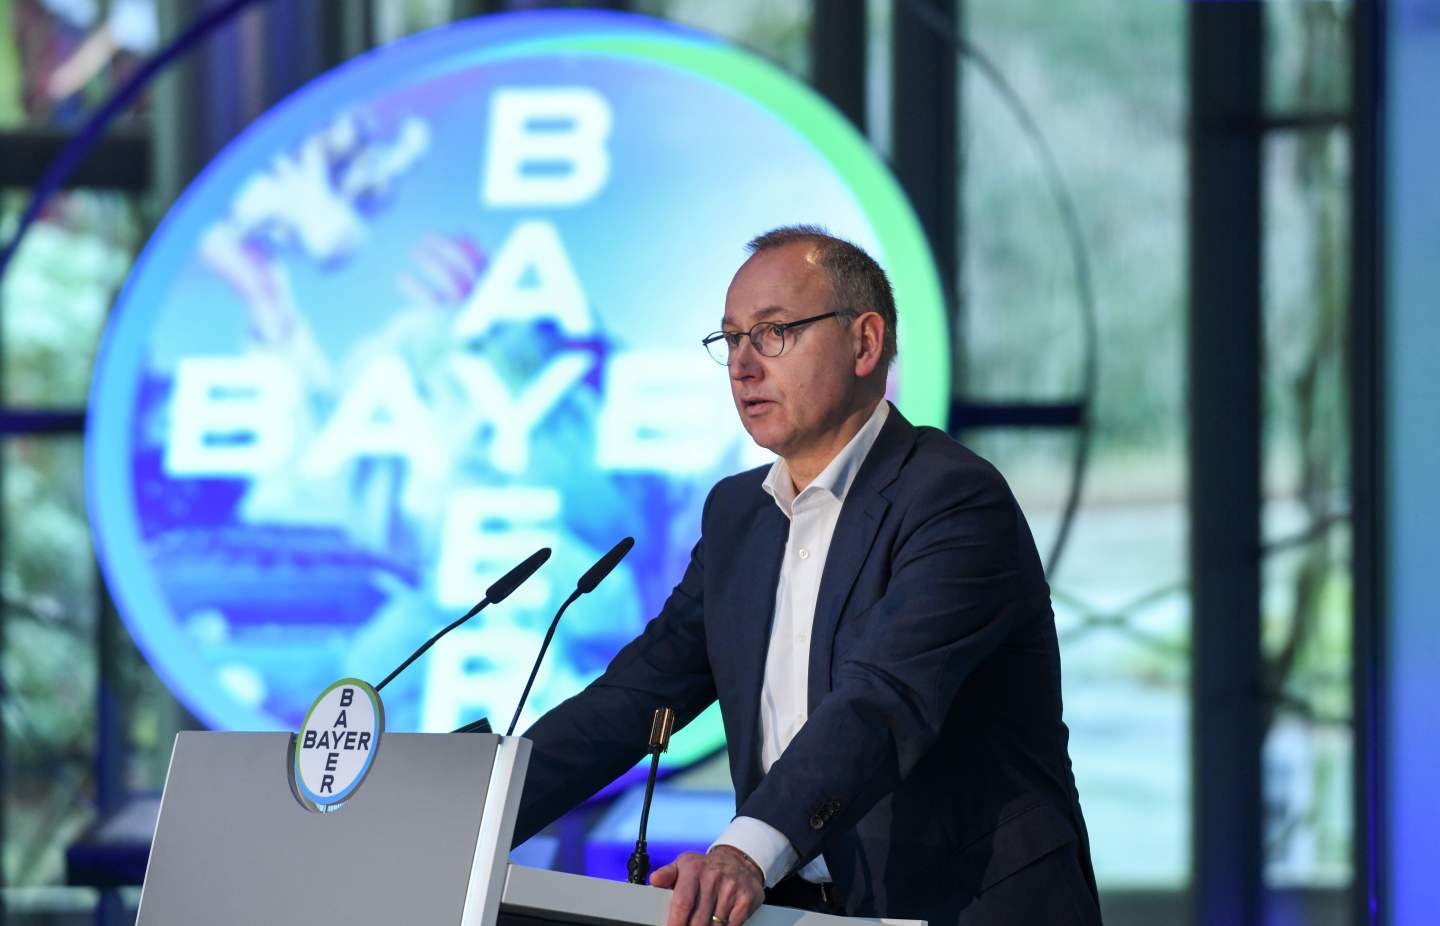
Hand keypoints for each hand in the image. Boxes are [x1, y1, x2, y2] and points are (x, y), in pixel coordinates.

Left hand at [650, 845, 765, 925]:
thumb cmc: (706, 868)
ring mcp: (731, 888)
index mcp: (694, 869)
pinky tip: (717, 925)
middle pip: (697, 919)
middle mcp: (713, 877)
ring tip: (701, 925)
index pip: (682, 903)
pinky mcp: (745, 899)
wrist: (739, 861)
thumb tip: (654, 880)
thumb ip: (667, 874)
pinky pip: (732, 925)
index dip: (676, 922)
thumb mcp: (684, 865)